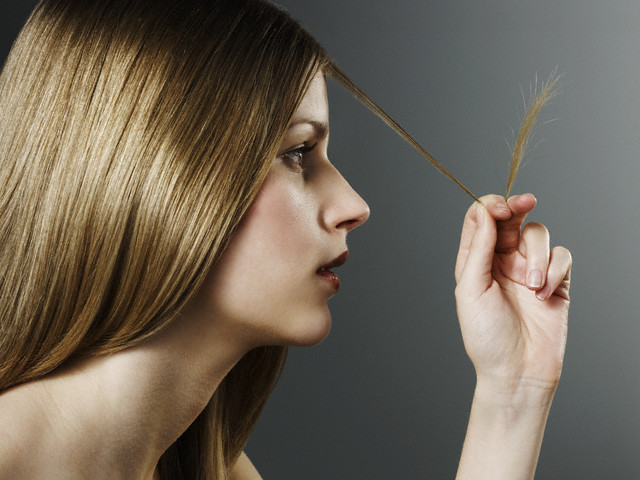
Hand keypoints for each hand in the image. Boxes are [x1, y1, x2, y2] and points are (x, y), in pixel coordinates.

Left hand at [454, 194, 570, 400]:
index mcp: (476, 260)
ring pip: (539, 234)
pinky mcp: (556, 281)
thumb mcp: (471, 289)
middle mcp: (502, 260)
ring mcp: (530, 269)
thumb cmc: (487, 336)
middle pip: (512, 217)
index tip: (499, 208)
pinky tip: (544, 295)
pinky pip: (562, 256)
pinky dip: (555, 271)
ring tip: (532, 285)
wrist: (518, 371)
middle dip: (518, 205)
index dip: (490, 206)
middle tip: (526, 201)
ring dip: (538, 255)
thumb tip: (485, 212)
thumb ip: (478, 249)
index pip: (482, 219)